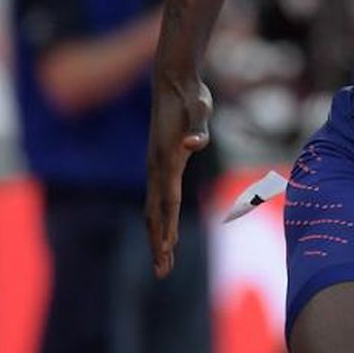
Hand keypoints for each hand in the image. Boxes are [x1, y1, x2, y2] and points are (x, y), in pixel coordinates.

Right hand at [146, 72, 212, 277]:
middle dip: (159, 243)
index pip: (169, 200)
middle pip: (157, 213)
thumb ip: (198, 129)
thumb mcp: (200, 109)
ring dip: (157, 236)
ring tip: (162, 262)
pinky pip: (157, 197)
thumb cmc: (190, 96)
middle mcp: (157, 166)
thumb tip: (192, 144)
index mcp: (168, 159)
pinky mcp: (161, 161)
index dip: (168, 227)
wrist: (174, 80)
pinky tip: (161, 231)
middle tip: (162, 272)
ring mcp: (156, 165)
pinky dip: (158, 218)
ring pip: (153, 208)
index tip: (167, 251)